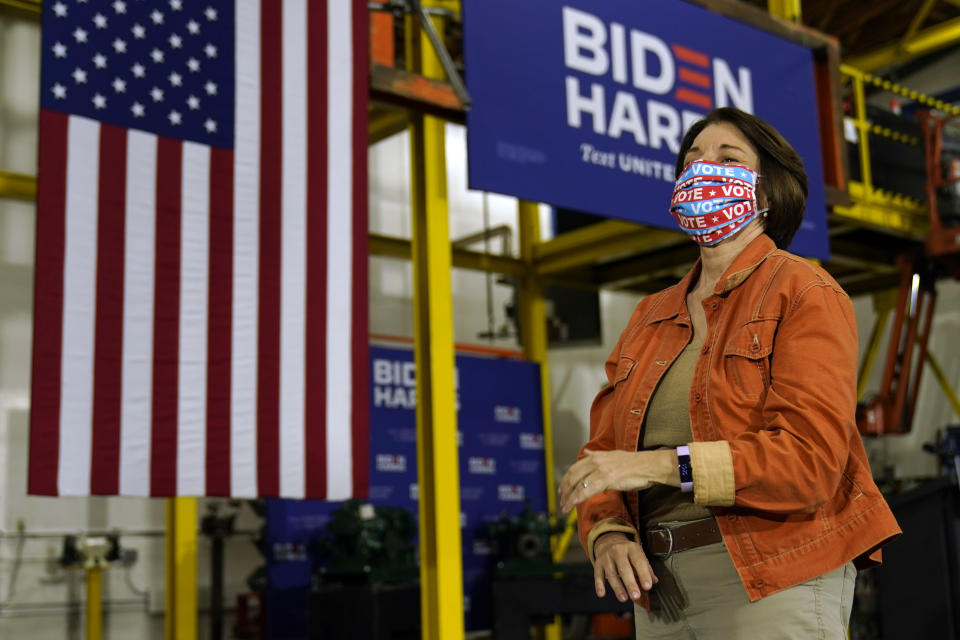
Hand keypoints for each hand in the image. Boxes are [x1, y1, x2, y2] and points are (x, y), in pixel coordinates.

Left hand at [558, 449, 676, 513]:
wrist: (650, 465)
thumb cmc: (634, 463)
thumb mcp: (612, 455)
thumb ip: (597, 455)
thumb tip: (586, 452)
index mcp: (596, 456)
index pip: (574, 468)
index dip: (566, 479)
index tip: (562, 489)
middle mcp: (595, 461)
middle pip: (573, 476)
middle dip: (565, 490)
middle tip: (561, 501)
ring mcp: (600, 470)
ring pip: (578, 485)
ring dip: (569, 498)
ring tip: (564, 507)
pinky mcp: (607, 479)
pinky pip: (587, 490)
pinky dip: (577, 498)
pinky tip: (572, 505)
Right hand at [593, 532, 656, 602]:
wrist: (609, 541)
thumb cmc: (627, 552)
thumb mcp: (638, 555)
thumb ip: (647, 568)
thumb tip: (654, 581)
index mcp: (632, 548)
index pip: (639, 561)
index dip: (643, 574)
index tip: (647, 587)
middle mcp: (618, 551)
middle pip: (624, 568)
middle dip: (630, 583)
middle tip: (636, 596)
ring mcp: (607, 557)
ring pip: (611, 573)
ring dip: (617, 587)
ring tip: (624, 598)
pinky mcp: (598, 564)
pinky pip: (598, 575)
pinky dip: (599, 585)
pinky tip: (601, 594)